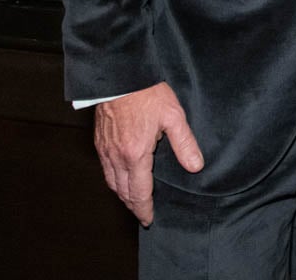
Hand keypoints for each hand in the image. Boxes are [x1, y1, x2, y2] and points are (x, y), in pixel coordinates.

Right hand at [93, 81, 204, 225]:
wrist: (120, 76)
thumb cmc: (147, 93)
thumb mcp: (173, 116)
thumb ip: (185, 143)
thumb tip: (196, 166)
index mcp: (136, 155)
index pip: (139, 192)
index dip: (144, 208)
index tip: (149, 218)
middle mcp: (117, 157)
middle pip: (123, 191)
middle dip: (133, 205)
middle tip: (142, 213)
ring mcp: (105, 150)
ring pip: (111, 182)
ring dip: (122, 194)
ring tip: (133, 200)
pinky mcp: (99, 141)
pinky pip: (104, 169)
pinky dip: (112, 180)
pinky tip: (120, 178)